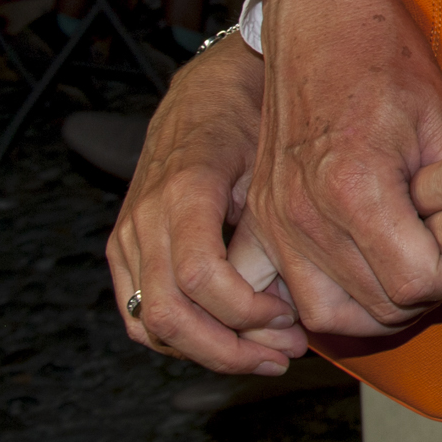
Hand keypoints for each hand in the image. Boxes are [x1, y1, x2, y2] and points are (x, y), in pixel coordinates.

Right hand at [106, 33, 304, 372]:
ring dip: (210, 351)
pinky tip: (236, 341)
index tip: (294, 320)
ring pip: (150, 323)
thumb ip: (287, 211)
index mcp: (185, 190)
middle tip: (287, 354)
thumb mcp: (279, 152)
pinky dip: (182, 340)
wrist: (212, 87)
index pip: (201, 278)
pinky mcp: (123, 248)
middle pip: (168, 314)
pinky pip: (139, 314)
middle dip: (230, 348)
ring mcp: (127, 235)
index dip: (247, 313)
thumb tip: (317, 281)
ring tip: (270, 354)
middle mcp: (145, 217)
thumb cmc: (258, 114)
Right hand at [249, 0, 441, 335]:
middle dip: (425, 296)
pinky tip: (365, 283)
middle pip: (376, 305)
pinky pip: (290, 296)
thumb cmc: (387, 65)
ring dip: (378, 312)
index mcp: (355, 186)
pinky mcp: (262, 223)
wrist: (320, 26)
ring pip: (328, 316)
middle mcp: (305, 214)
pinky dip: (331, 304)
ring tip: (411, 279)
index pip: (415, 280)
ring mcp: (277, 222)